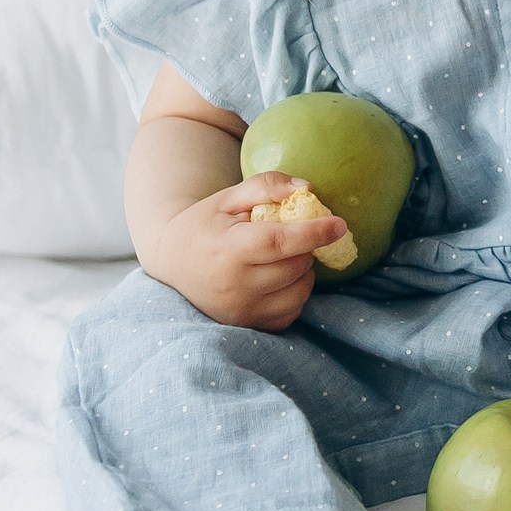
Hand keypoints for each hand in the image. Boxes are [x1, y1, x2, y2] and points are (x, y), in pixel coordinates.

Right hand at [139, 171, 346, 330]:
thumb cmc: (205, 224)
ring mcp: (240, 311)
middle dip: (306, 248)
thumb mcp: (229, 197)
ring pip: (299, 292)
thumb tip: (306, 188)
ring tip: (283, 257)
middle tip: (293, 237)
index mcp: (228, 250)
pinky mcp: (247, 325)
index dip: (314, 233)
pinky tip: (278, 279)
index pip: (279, 243)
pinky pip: (291, 312)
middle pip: (295, 267)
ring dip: (303, 272)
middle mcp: (234, 286)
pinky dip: (294, 294)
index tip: (339, 225)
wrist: (172, 260)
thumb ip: (266, 186)